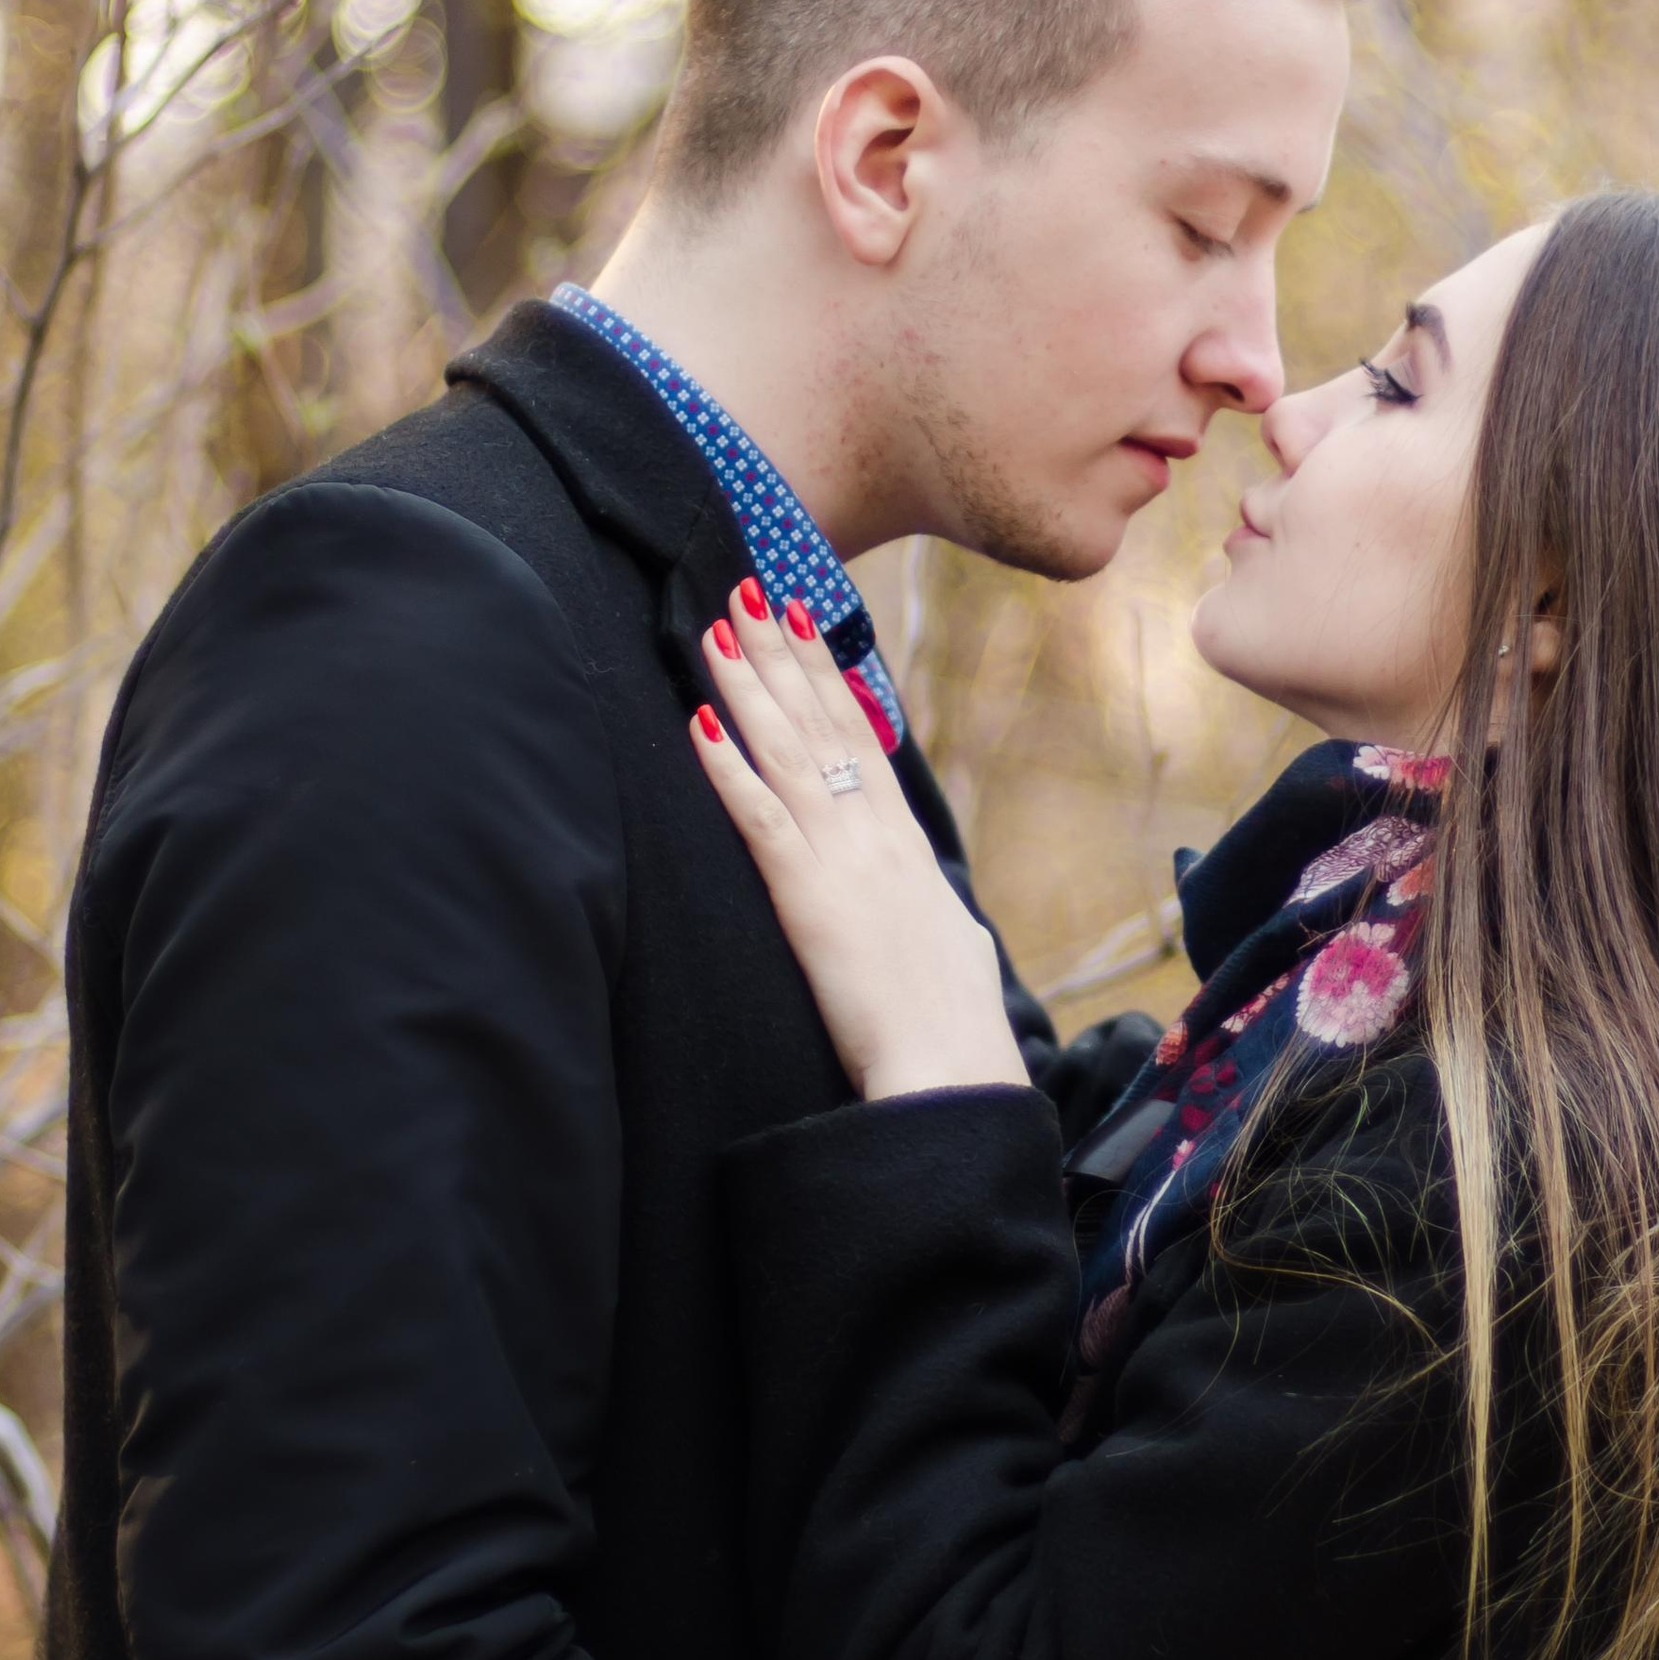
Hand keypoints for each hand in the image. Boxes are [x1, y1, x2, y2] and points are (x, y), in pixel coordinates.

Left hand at [692, 595, 1030, 1099]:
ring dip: (748, 685)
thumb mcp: (957, 946)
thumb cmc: (954, 1021)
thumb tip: (952, 919)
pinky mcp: (805, 896)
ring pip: (787, 751)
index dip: (826, 674)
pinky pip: (759, 816)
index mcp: (904, 840)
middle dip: (780, 654)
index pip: (861, 734)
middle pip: (821, 722)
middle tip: (748, 592)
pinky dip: (727, 766)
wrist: (948, 1067)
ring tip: (717, 629)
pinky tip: (701, 720)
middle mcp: (874, 832)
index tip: (802, 621)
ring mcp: (841, 857)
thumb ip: (942, 916)